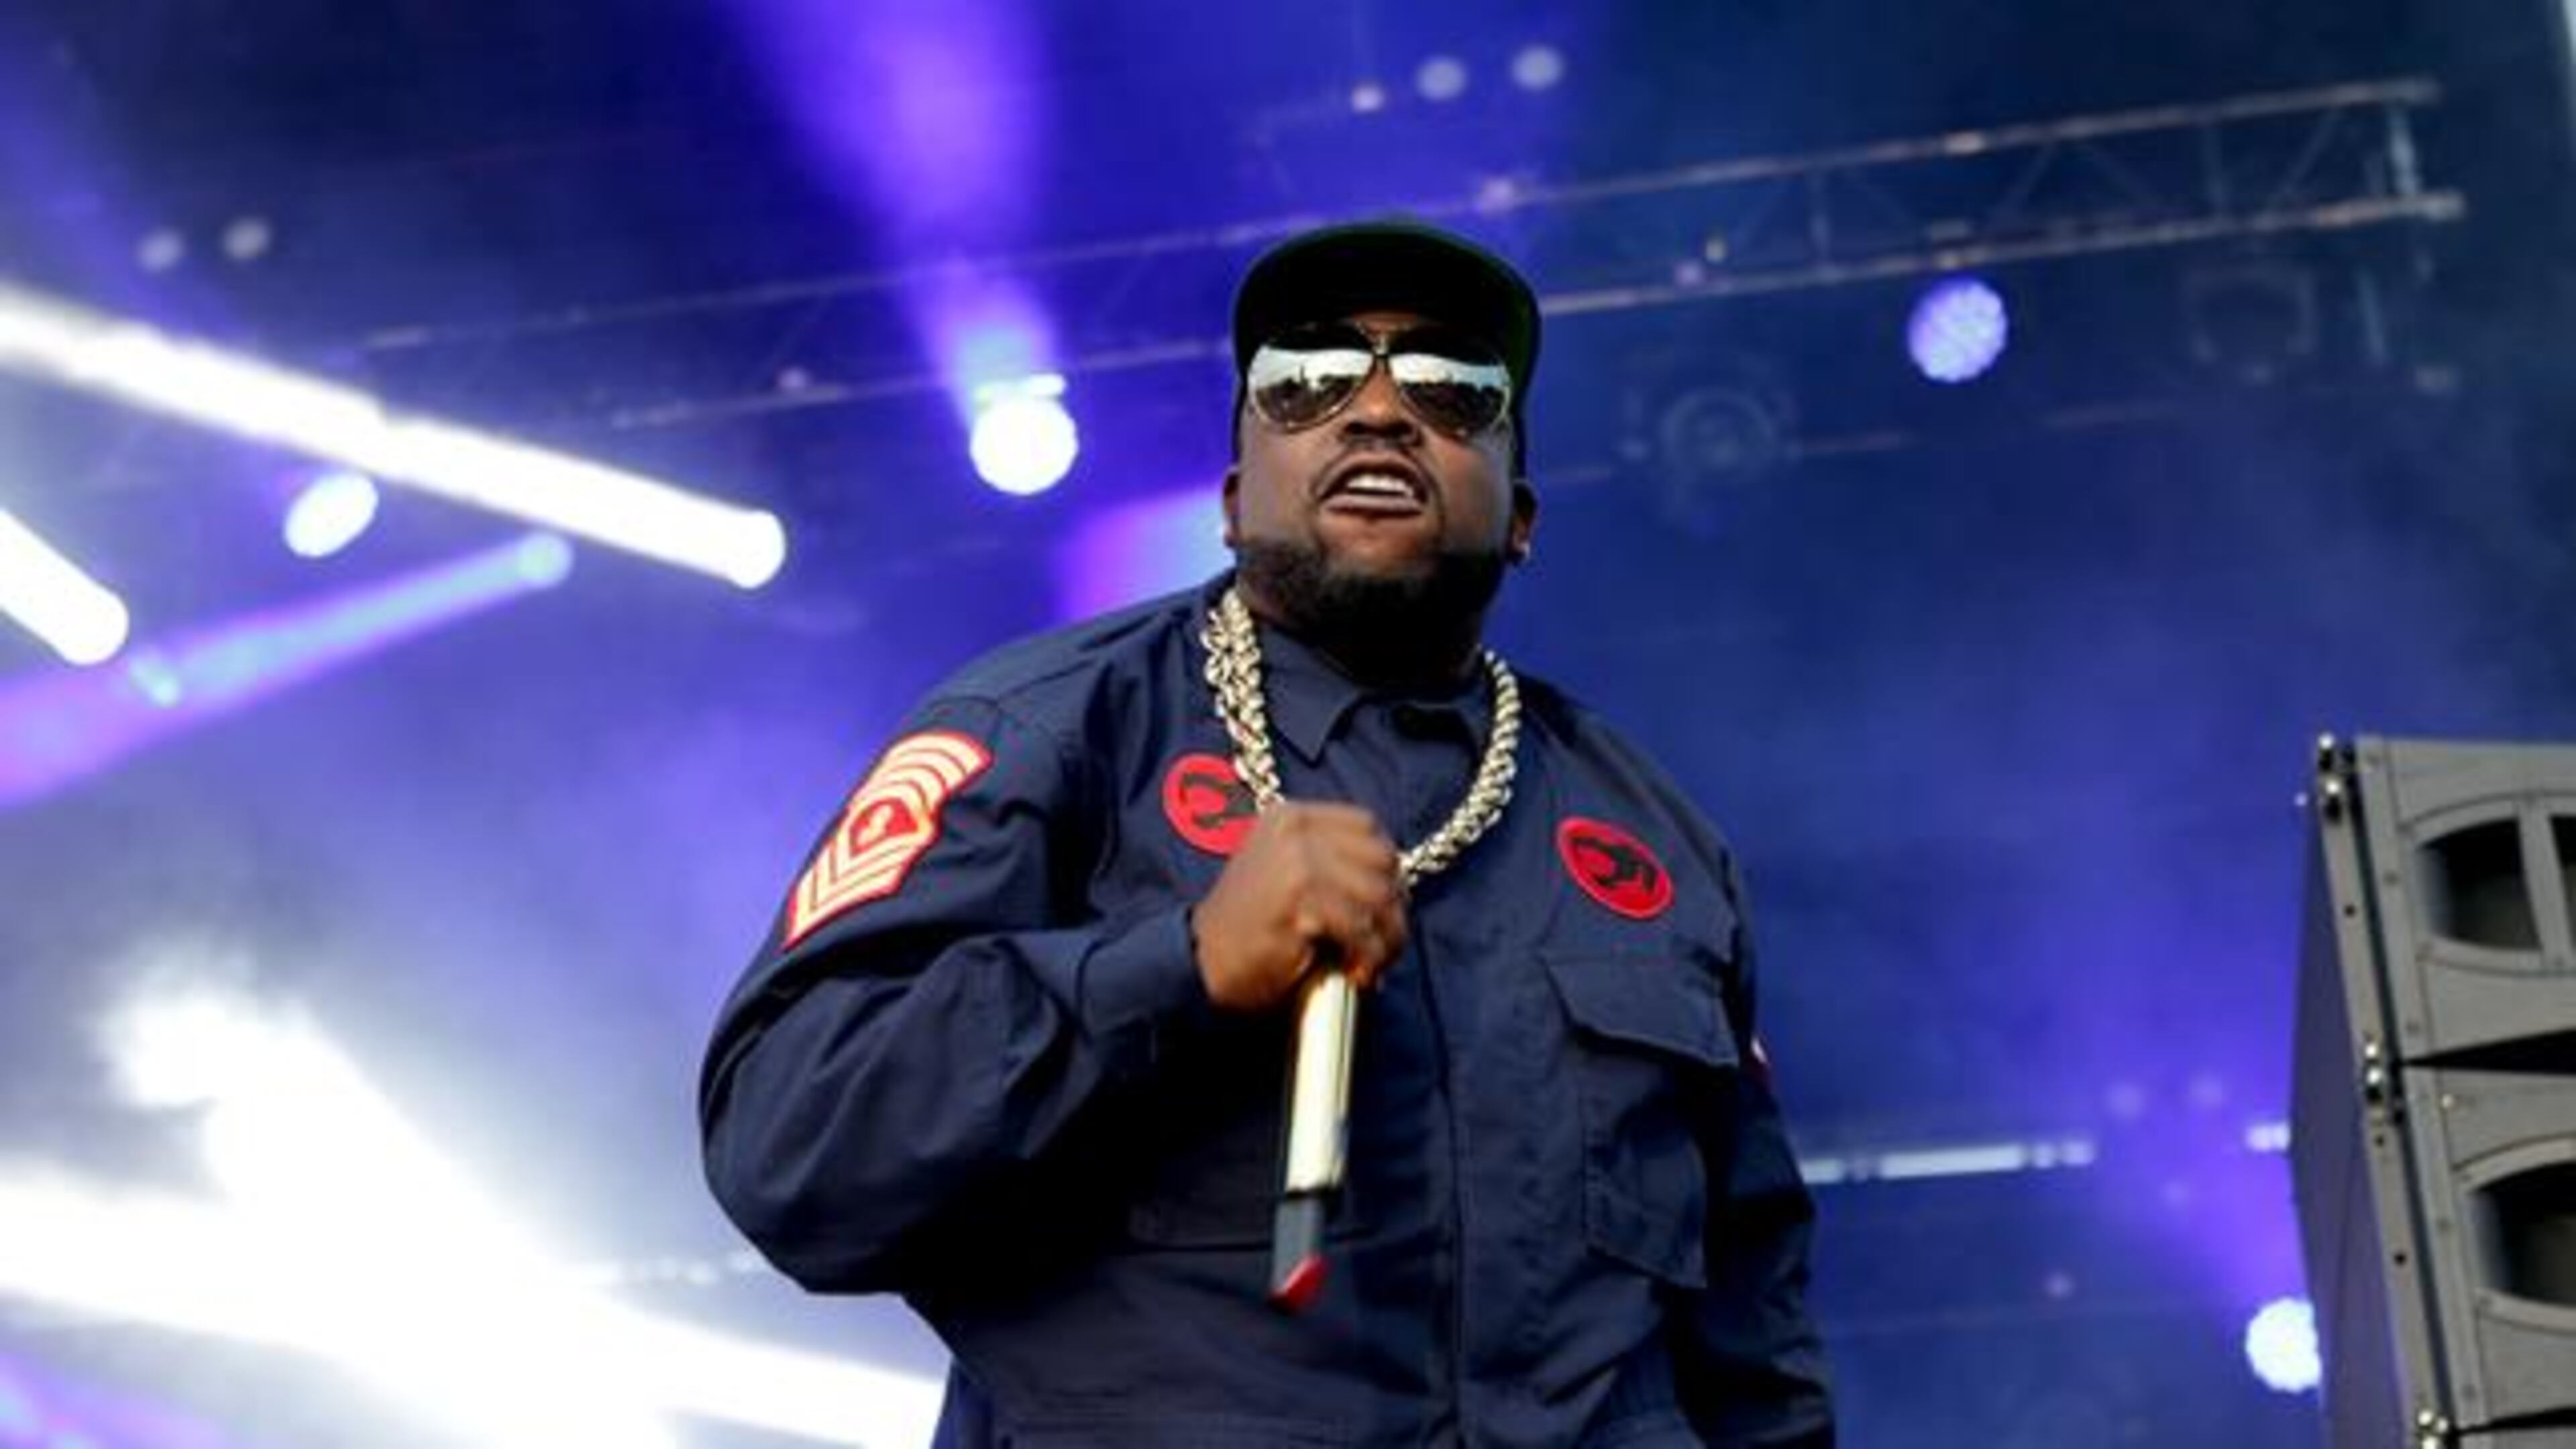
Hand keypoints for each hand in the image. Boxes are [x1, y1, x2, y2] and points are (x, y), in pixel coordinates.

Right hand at [1189, 802, 1407, 1011]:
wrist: (1202, 958)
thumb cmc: (1249, 924)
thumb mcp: (1283, 870)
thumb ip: (1328, 861)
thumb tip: (1394, 885)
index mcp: (1291, 817)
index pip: (1367, 826)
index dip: (1386, 866)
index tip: (1386, 903)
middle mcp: (1295, 832)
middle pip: (1380, 859)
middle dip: (1394, 905)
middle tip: (1387, 942)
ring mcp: (1297, 864)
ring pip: (1377, 895)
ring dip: (1387, 937)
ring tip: (1374, 962)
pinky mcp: (1299, 902)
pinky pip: (1360, 929)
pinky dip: (1368, 955)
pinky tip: (1357, 972)